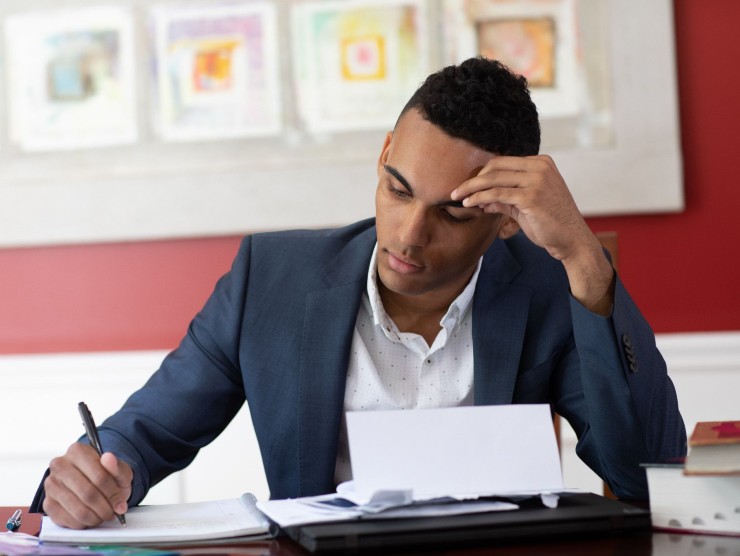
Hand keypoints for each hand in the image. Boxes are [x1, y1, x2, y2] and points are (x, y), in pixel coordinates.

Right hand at [43, 442, 132, 528]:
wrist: (93, 484)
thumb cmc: (106, 476)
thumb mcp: (119, 470)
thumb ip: (117, 466)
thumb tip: (109, 457)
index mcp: (78, 451)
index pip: (99, 476)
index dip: (113, 493)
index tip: (120, 502)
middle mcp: (60, 465)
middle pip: (88, 494)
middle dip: (105, 507)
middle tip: (114, 512)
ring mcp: (51, 485)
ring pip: (78, 509)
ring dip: (96, 517)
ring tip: (104, 516)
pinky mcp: (48, 503)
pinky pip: (68, 520)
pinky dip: (84, 523)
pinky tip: (91, 518)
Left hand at [451, 155, 614, 313]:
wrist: (572, 241)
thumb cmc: (551, 224)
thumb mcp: (525, 207)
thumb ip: (505, 199)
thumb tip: (480, 200)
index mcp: (541, 163)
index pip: (502, 162)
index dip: (482, 173)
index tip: (467, 186)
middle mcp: (540, 167)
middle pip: (495, 167)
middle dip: (472, 179)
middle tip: (455, 192)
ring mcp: (537, 180)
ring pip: (493, 179)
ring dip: (471, 189)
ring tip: (457, 198)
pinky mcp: (531, 196)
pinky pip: (496, 194)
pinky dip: (479, 198)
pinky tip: (469, 204)